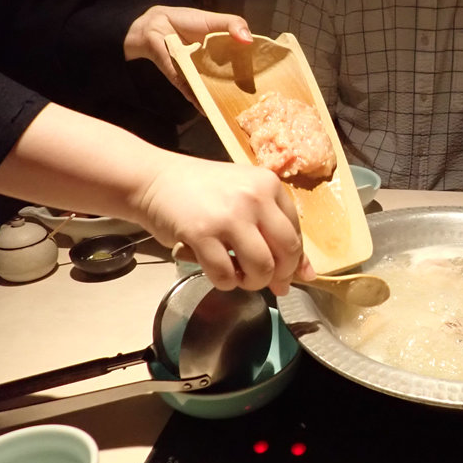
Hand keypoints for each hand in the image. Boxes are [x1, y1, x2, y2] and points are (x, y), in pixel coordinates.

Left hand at [123, 5, 253, 105]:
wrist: (156, 26)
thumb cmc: (187, 21)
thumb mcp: (215, 21)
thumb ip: (233, 25)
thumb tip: (250, 40)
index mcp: (226, 54)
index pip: (244, 66)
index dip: (256, 74)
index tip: (270, 85)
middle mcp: (215, 69)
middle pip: (231, 84)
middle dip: (242, 95)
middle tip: (257, 106)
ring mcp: (200, 77)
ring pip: (214, 93)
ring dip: (224, 104)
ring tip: (238, 116)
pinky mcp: (184, 81)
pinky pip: (195, 95)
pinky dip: (202, 105)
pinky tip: (212, 114)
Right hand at [136, 154, 314, 293]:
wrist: (155, 180)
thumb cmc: (204, 192)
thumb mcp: (245, 198)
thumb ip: (275, 230)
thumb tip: (307, 274)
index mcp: (269, 185)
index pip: (296, 234)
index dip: (294, 261)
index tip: (286, 274)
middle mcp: (254, 198)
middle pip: (286, 252)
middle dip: (279, 276)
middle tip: (266, 282)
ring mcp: (229, 215)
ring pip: (261, 267)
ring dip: (253, 282)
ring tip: (240, 277)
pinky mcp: (202, 233)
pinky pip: (226, 274)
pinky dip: (225, 282)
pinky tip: (219, 273)